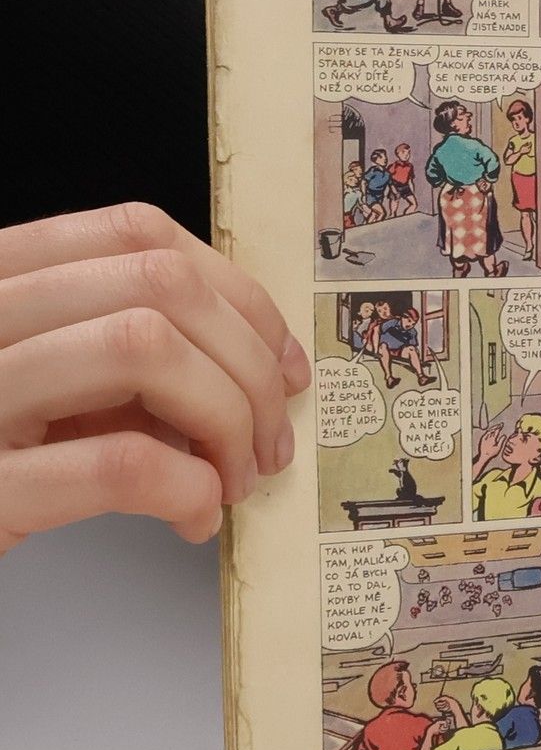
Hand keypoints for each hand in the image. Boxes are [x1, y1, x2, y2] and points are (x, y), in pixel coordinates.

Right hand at [0, 204, 308, 552]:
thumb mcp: (51, 383)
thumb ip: (129, 353)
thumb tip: (259, 366)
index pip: (138, 235)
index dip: (236, 294)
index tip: (281, 361)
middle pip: (159, 286)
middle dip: (247, 364)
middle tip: (267, 439)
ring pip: (143, 347)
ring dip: (226, 419)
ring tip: (233, 477)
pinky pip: (119, 463)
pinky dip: (187, 488)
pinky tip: (192, 515)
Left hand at [475, 423, 504, 467]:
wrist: (484, 456)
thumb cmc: (491, 453)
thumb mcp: (498, 448)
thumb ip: (501, 441)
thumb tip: (504, 436)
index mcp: (493, 439)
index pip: (497, 431)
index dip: (500, 427)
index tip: (502, 424)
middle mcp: (488, 437)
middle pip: (493, 429)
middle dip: (496, 426)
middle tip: (500, 424)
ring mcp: (484, 438)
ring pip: (489, 431)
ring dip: (492, 428)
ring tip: (495, 426)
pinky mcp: (482, 440)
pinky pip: (485, 433)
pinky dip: (488, 431)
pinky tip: (490, 431)